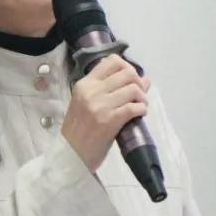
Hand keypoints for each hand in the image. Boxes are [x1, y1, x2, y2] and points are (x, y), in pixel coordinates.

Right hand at [60, 55, 151, 171]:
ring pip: (133, 89)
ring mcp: (101, 105)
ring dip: (142, 97)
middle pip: (127, 73)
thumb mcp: (88, 103)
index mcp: (85, 84)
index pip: (112, 61)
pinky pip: (134, 107)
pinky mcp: (110, 121)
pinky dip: (142, 109)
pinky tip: (139, 114)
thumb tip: (145, 79)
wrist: (70, 153)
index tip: (131, 79)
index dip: (128, 67)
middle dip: (139, 82)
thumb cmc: (78, 129)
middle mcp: (93, 91)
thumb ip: (111, 89)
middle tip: (139, 95)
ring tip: (140, 105)